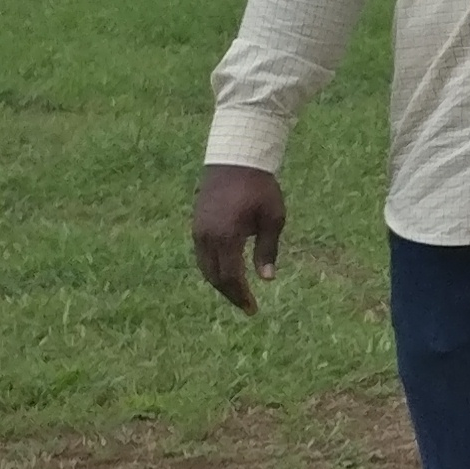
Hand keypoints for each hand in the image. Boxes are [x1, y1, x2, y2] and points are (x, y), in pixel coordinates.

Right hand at [192, 163, 286, 312]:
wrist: (236, 159)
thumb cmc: (260, 188)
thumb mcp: (273, 217)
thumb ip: (268, 250)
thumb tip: (267, 279)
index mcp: (226, 236)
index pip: (230, 277)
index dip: (240, 295)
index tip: (252, 309)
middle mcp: (207, 237)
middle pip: (214, 277)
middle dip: (230, 294)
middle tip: (246, 305)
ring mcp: (198, 230)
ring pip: (204, 267)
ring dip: (220, 283)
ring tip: (237, 293)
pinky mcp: (196, 224)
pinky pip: (202, 255)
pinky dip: (213, 268)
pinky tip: (226, 272)